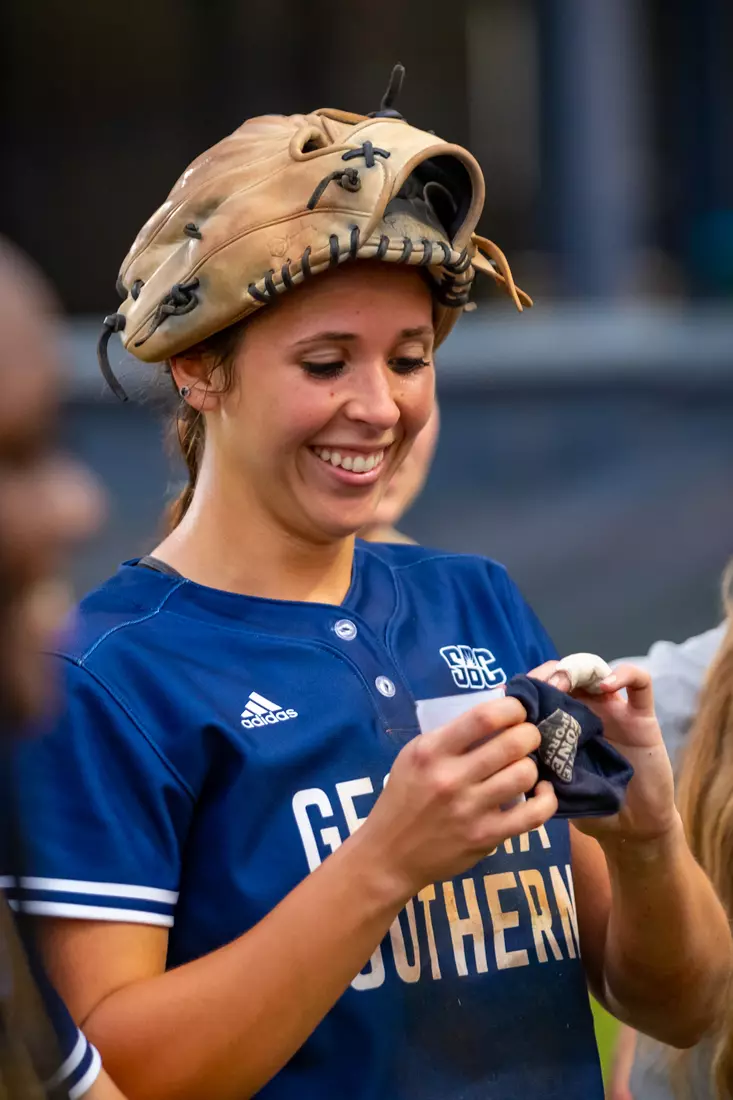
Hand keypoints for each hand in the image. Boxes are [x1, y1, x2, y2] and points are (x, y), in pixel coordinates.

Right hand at [361, 696, 557, 898]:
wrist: (389, 855)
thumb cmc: (403, 797)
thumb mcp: (415, 756)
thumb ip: (451, 736)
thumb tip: (499, 711)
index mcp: (431, 751)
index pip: (484, 716)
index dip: (512, 707)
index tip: (516, 711)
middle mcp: (451, 778)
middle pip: (513, 743)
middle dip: (529, 734)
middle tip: (526, 738)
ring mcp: (471, 809)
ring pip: (525, 774)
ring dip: (532, 765)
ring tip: (524, 766)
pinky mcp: (486, 836)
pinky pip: (534, 814)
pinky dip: (545, 798)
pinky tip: (540, 791)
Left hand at [530, 660, 677, 845]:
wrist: (632, 827)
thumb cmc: (590, 807)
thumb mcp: (555, 786)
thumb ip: (536, 766)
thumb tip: (506, 752)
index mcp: (561, 724)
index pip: (541, 689)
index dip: (527, 687)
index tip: (515, 698)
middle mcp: (586, 711)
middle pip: (566, 672)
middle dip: (549, 673)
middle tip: (541, 687)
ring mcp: (615, 710)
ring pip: (596, 669)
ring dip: (577, 668)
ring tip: (564, 683)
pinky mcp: (642, 717)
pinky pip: (640, 683)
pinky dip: (622, 675)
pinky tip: (605, 686)